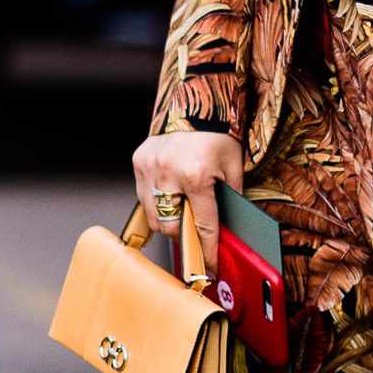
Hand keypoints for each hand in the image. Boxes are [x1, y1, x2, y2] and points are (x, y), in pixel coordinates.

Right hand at [131, 130, 242, 276]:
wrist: (198, 101)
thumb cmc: (219, 136)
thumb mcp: (234, 169)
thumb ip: (228, 201)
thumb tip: (224, 234)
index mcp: (196, 176)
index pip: (202, 227)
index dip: (207, 252)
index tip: (209, 271)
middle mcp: (168, 173)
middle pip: (171, 227)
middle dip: (185, 237)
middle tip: (196, 237)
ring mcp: (149, 167)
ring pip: (153, 217)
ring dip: (169, 223)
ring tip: (184, 214)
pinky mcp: (138, 161)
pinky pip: (143, 197)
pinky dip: (156, 204)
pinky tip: (170, 196)